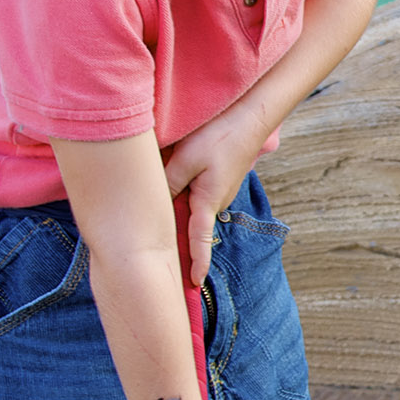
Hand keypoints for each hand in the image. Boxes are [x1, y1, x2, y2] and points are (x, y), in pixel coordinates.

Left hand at [163, 108, 275, 289]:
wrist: (250, 116)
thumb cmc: (219, 135)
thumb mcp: (186, 159)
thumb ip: (169, 183)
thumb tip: (155, 204)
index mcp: (208, 200)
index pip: (199, 239)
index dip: (197, 263)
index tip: (194, 284)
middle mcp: (215, 200)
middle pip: (187, 222)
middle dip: (171, 232)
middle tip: (150, 244)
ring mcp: (218, 190)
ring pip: (189, 204)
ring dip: (174, 204)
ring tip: (157, 200)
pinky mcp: (217, 180)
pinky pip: (195, 192)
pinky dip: (182, 191)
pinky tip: (173, 174)